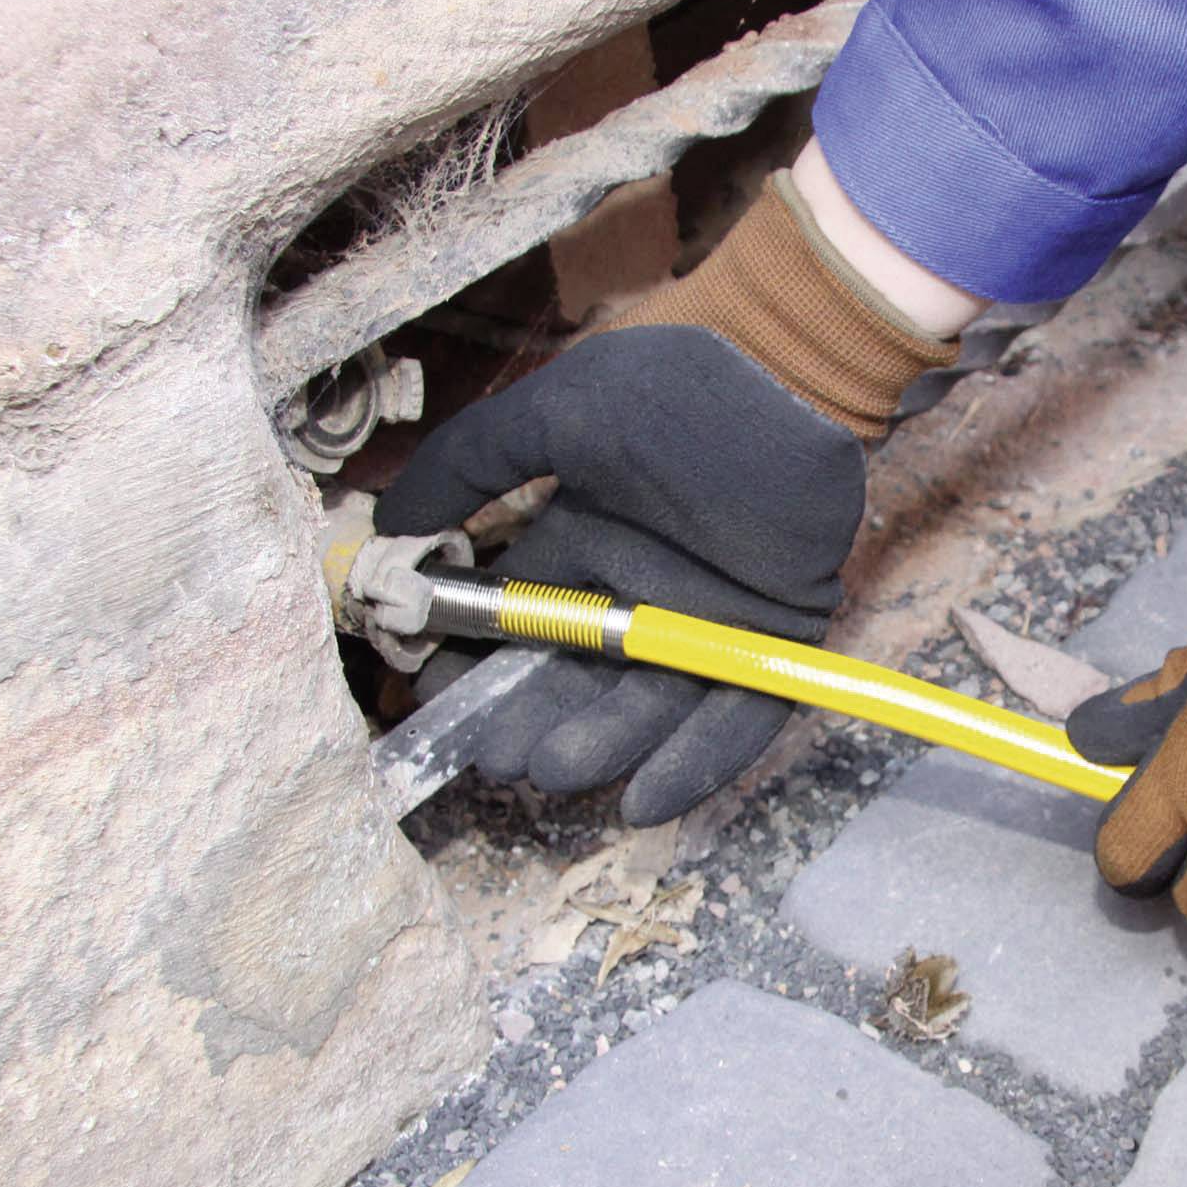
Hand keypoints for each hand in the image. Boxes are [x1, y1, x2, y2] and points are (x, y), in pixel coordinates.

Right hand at [376, 170, 953, 823]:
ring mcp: (707, 628)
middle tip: (497, 758)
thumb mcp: (559, 412)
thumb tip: (386, 522)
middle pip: (577, 682)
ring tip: (554, 772)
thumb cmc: (679, 394)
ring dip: (599, 748)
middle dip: (532, 724)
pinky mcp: (771, 651)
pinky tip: (640, 801)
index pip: (519, 625)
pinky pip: (731, 721)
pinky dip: (690, 765)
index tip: (436, 699)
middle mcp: (638, 597)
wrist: (799, 385)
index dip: (476, 667)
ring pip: (646, 708)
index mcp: (582, 545)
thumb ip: (471, 461)